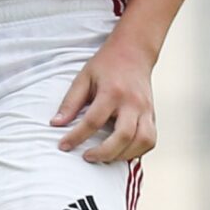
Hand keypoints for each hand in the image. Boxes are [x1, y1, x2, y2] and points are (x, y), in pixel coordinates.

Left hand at [54, 33, 156, 162]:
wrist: (134, 51)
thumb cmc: (107, 65)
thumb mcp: (83, 78)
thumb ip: (70, 102)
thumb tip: (56, 124)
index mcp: (112, 92)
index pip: (93, 121)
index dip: (76, 137)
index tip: (63, 146)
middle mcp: (133, 103)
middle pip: (124, 135)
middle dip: (104, 152)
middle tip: (86, 157)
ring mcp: (146, 110)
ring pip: (143, 141)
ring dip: (123, 155)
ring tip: (104, 158)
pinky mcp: (153, 115)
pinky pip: (151, 140)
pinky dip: (137, 151)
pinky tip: (121, 153)